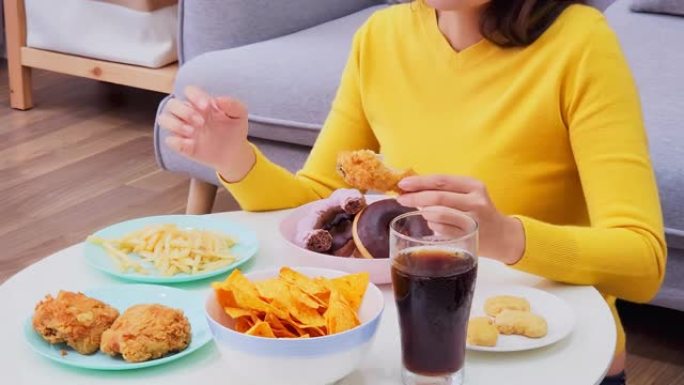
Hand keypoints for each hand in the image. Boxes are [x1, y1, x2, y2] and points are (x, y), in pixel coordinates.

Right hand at [157, 86, 254, 181]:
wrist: (234, 153)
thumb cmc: (234, 129)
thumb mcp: (239, 115)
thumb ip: (233, 104)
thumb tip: (218, 100)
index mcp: (201, 103)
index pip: (189, 91)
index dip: (195, 96)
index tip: (207, 107)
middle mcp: (188, 114)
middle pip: (171, 104)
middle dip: (184, 111)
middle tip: (202, 122)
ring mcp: (183, 129)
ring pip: (164, 119)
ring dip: (176, 124)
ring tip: (193, 132)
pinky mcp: (182, 145)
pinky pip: (170, 140)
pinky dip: (177, 142)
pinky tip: (191, 145)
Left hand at [396, 175, 524, 263]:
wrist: (502, 236)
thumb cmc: (477, 212)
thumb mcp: (467, 195)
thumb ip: (444, 190)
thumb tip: (411, 188)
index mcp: (473, 185)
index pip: (441, 180)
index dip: (420, 182)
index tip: (402, 184)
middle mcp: (476, 200)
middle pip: (438, 197)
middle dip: (415, 198)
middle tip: (401, 199)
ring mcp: (473, 219)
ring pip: (438, 214)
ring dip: (424, 213)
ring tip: (422, 212)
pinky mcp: (469, 235)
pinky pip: (441, 230)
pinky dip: (432, 226)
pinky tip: (434, 224)